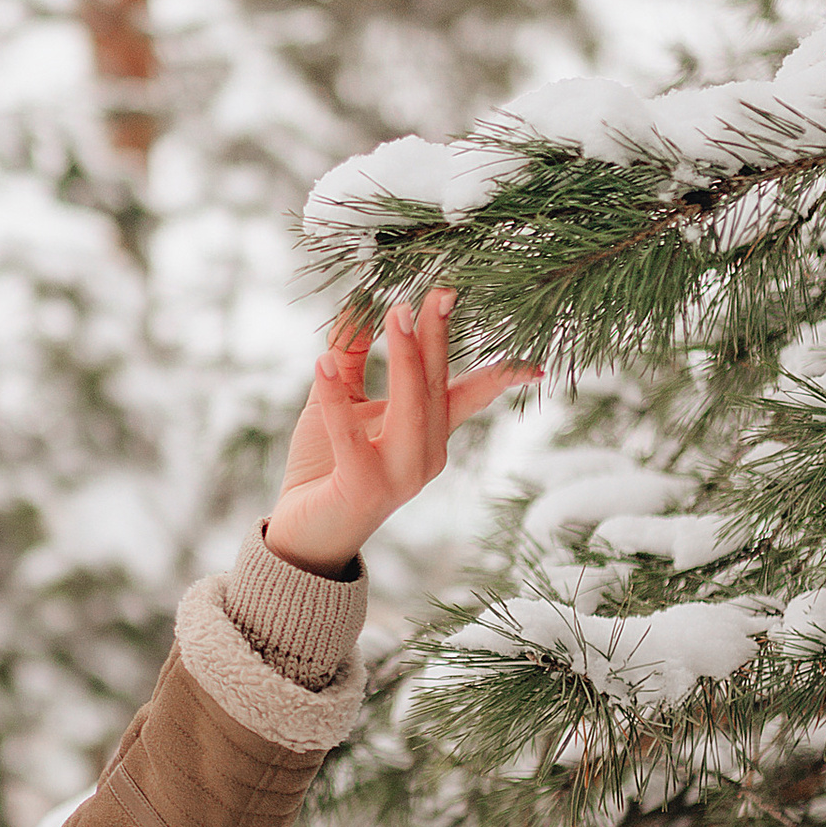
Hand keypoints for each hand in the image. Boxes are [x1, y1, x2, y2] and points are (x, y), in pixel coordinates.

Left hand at [263, 291, 541, 575]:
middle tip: (439, 292)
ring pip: (413, 408)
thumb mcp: (341, 401)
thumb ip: (352, 355)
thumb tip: (360, 299)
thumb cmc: (325, 466)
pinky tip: (321, 362)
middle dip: (438, 338)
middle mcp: (426, 455)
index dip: (496, 366)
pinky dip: (336, 399)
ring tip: (397, 312)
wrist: (302, 533)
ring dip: (407, 360)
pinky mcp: (363, 488)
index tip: (523, 344)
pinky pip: (351, 436)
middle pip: (438, 387)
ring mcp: (400, 475)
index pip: (470, 393)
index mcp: (429, 433)